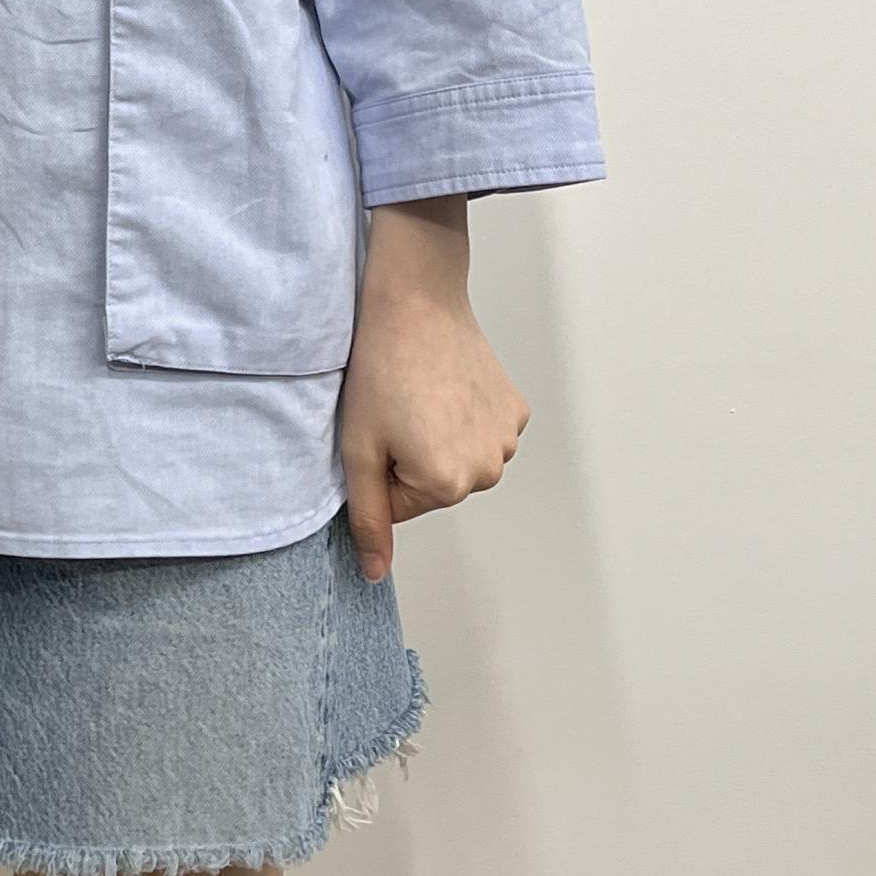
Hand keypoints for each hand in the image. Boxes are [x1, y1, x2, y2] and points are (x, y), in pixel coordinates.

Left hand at [339, 195, 529, 582]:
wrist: (416, 301)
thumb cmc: (380, 367)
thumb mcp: (358, 448)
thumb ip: (368, 517)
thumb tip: (374, 575)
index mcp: (447, 485)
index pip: (399, 505)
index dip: (380, 467)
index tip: (378, 427)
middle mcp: (488, 469)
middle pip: (434, 484)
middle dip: (410, 455)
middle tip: (396, 407)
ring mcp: (508, 438)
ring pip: (458, 458)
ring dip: (437, 435)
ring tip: (421, 392)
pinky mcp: (517, 408)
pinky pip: (481, 430)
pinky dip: (463, 414)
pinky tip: (446, 383)